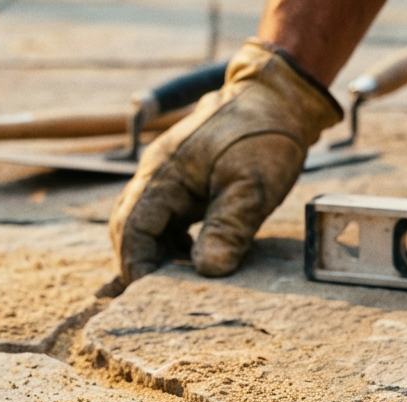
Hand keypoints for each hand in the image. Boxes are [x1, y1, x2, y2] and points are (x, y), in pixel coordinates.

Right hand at [110, 40, 341, 283]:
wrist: (277, 97)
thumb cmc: (265, 136)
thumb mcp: (252, 186)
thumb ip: (229, 227)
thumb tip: (206, 272)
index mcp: (162, 173)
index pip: (132, 230)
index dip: (137, 266)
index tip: (151, 297)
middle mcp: (156, 174)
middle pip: (128, 228)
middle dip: (139, 263)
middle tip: (158, 299)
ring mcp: (167, 175)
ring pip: (144, 222)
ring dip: (155, 254)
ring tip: (177, 285)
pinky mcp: (183, 180)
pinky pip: (165, 216)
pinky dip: (171, 242)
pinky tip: (192, 259)